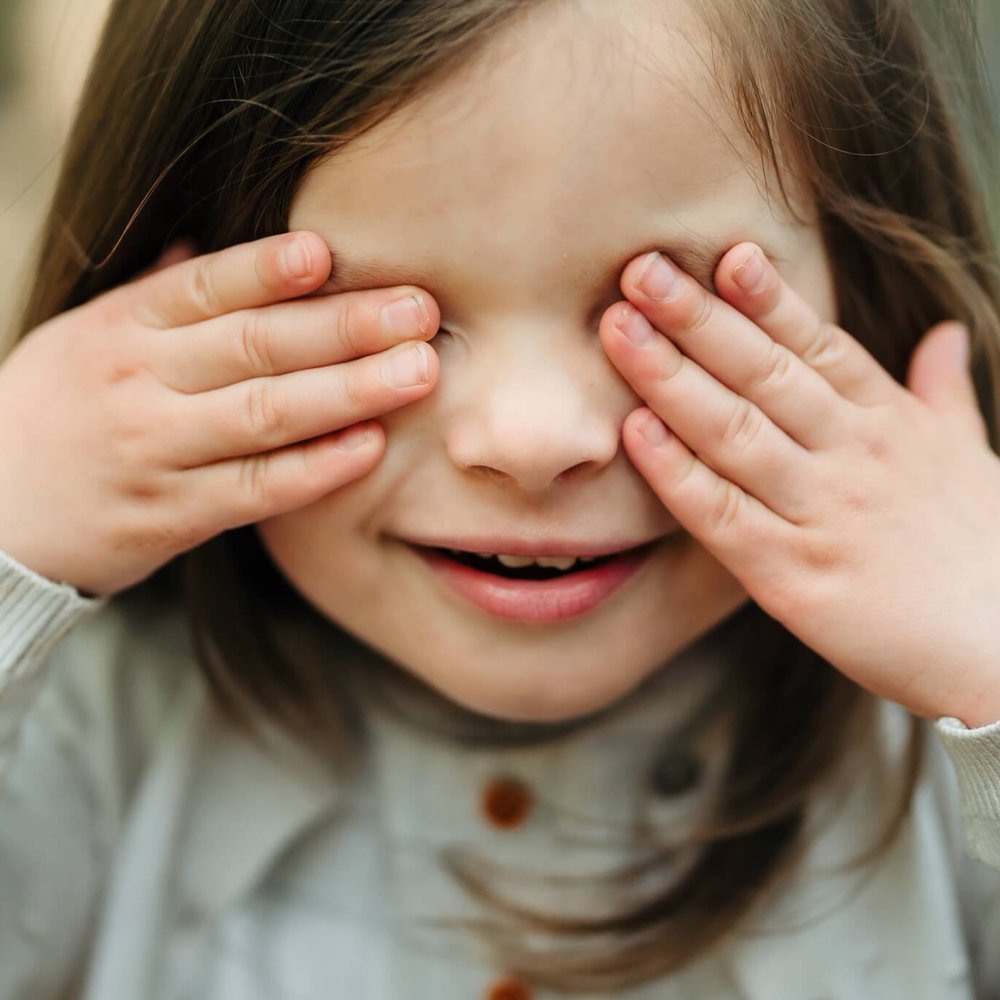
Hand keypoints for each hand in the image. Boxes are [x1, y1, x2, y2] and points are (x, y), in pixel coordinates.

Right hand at [0, 232, 438, 596]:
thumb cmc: (60, 410)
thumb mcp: (89, 337)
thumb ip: (158, 295)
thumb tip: (209, 240)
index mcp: (122, 327)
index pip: (206, 286)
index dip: (268, 269)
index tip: (331, 251)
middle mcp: (139, 383)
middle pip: (254, 346)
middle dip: (344, 326)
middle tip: (419, 311)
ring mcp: (156, 452)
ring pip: (263, 415)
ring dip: (348, 391)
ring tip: (418, 372)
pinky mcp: (173, 517)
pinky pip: (254, 489)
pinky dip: (314, 469)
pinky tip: (370, 447)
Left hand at [601, 243, 999, 725]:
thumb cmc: (986, 548)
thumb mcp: (969, 456)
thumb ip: (942, 392)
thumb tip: (943, 335)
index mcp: (890, 424)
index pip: (820, 345)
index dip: (769, 298)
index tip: (723, 253)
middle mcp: (853, 457)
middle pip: (765, 374)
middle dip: (699, 319)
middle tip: (640, 271)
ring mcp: (822, 514)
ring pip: (734, 431)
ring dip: (671, 378)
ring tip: (620, 329)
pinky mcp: (793, 578)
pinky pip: (723, 516)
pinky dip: (676, 473)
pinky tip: (635, 432)